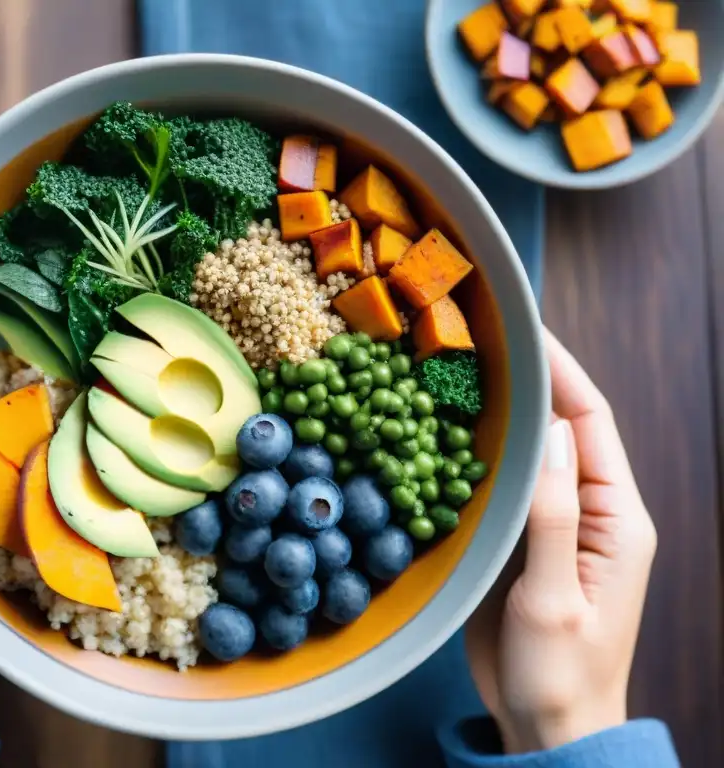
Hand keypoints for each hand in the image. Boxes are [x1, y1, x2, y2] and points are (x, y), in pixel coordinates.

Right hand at [465, 330, 657, 753]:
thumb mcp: (554, 597)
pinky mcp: (523, 543)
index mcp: (616, 517)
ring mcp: (556, 526)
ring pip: (530, 453)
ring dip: (499, 417)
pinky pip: (505, 486)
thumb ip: (554, 514)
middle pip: (563, 428)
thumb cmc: (559, 671)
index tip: (526, 330)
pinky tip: (444, 438)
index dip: (562, 371)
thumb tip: (551, 430)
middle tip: (478, 343)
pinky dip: (479, 456)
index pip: (591, 422)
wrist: (546, 725)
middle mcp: (590, 511)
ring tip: (456, 376)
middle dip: (528, 382)